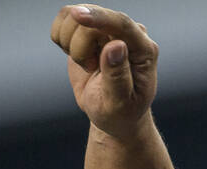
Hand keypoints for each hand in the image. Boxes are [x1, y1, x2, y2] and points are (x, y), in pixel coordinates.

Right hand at [50, 5, 158, 139]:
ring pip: (74, 15)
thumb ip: (118, 76)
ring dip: (71, 44)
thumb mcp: (120, 103)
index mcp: (144, 49)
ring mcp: (107, 27)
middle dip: (80, 46)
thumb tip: (117, 45)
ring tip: (88, 66)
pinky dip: (62, 39)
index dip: (100, 17)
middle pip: (93, 19)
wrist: (112, 114)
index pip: (122, 24)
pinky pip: (64, 19)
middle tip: (91, 69)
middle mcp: (127, 32)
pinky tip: (78, 57)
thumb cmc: (120, 112)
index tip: (78, 15)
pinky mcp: (88, 27)